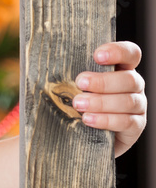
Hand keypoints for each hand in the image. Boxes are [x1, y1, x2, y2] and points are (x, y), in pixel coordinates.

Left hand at [74, 41, 146, 156]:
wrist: (82, 135)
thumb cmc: (75, 102)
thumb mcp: (72, 86)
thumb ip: (71, 75)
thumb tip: (49, 64)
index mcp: (121, 69)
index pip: (130, 54)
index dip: (118, 52)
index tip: (97, 56)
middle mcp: (133, 86)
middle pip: (129, 79)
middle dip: (103, 81)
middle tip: (80, 83)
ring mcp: (138, 106)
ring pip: (128, 101)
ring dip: (101, 102)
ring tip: (78, 104)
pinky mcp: (136, 126)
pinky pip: (127, 122)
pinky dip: (106, 120)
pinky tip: (88, 119)